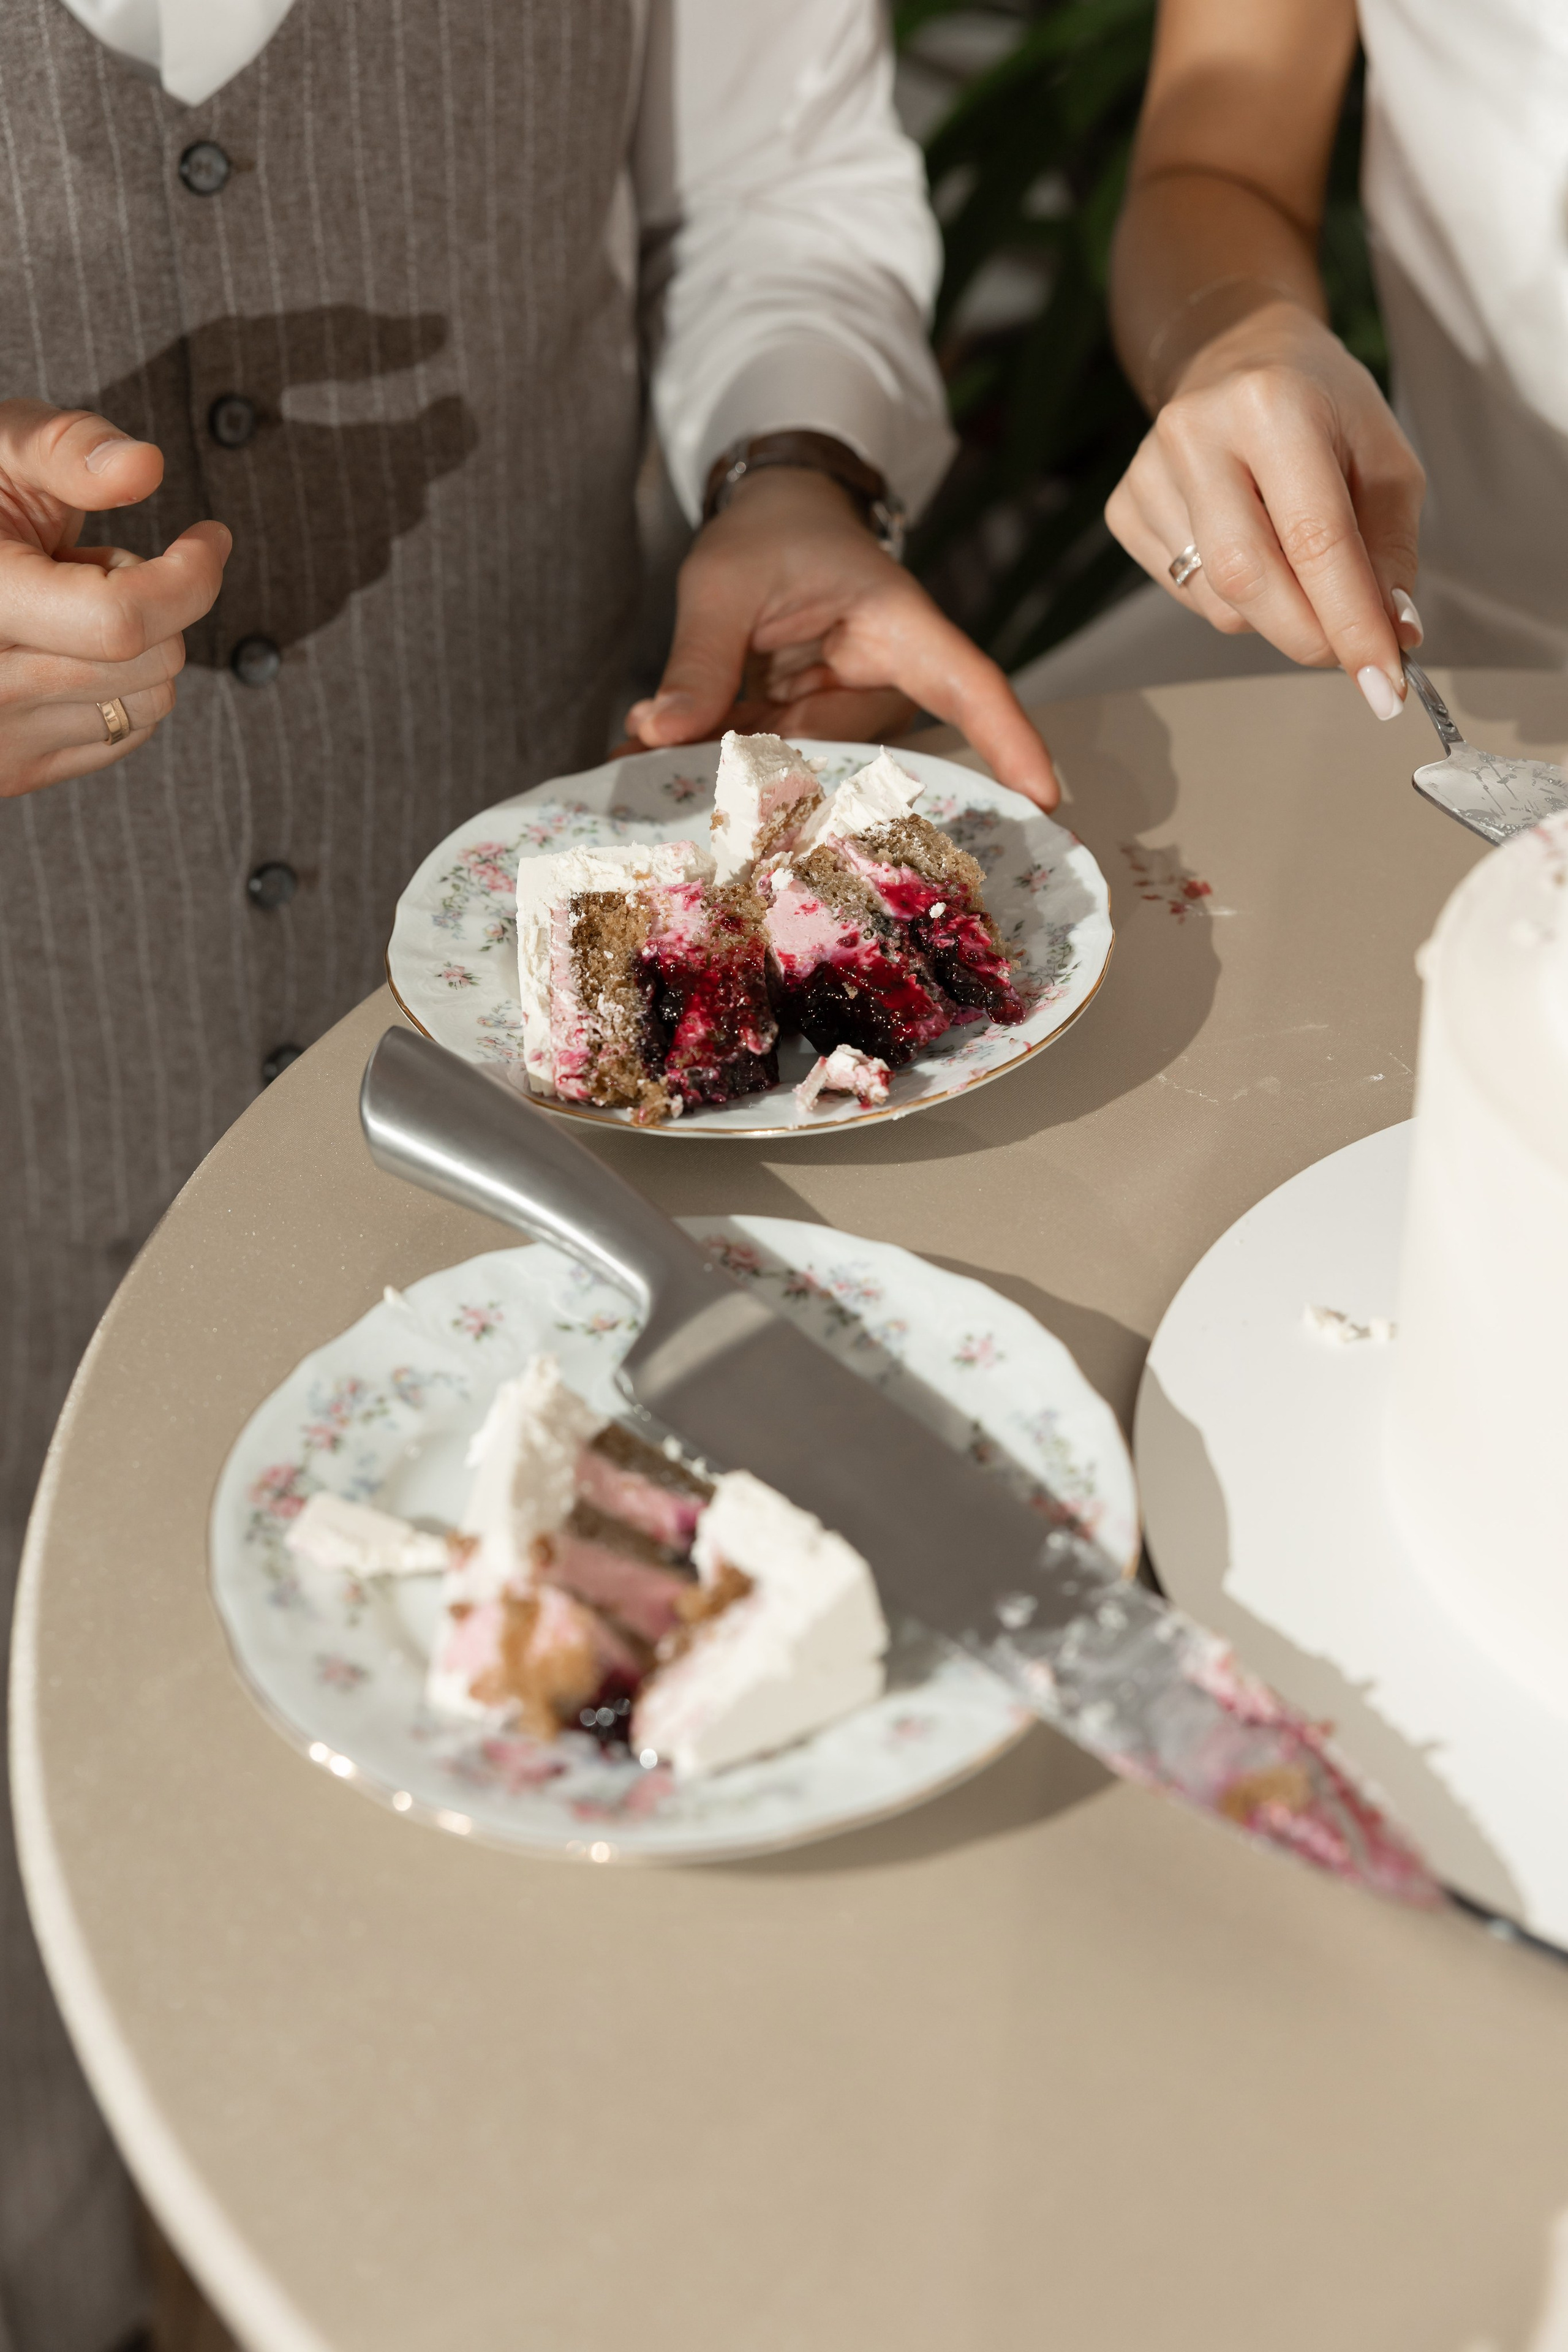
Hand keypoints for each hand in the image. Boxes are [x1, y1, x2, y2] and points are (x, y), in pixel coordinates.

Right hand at [0, 399, 230, 798]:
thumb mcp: (1, 448)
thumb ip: (67, 448)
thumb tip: (144, 466)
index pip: (120, 620)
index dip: (189, 576)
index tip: (210, 535)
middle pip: (152, 660)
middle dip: (153, 599)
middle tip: (88, 563)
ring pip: (150, 703)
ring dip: (137, 647)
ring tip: (66, 604)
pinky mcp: (13, 771)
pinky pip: (127, 733)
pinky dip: (122, 687)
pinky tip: (63, 648)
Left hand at [624, 465, 1059, 808]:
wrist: (770, 521)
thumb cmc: (767, 536)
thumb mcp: (723, 583)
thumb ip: (698, 660)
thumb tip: (656, 732)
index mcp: (897, 628)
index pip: (968, 686)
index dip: (1008, 741)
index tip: (1046, 798)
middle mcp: (887, 686)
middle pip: (856, 764)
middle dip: (771, 788)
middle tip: (682, 787)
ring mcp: (849, 718)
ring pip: (798, 779)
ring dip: (721, 779)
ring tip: (643, 762)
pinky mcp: (811, 737)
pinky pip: (766, 770)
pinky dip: (709, 770)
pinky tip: (651, 765)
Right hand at [1105, 302, 1425, 717]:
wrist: (1236, 353)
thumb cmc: (1318, 403)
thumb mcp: (1384, 457)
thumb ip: (1390, 548)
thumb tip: (1392, 633)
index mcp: (1271, 406)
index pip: (1314, 540)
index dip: (1350, 621)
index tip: (1383, 679)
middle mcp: (1197, 434)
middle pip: (1249, 582)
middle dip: (1308, 635)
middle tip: (1348, 651)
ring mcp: (1148, 473)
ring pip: (1217, 601)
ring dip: (1273, 613)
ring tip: (1296, 564)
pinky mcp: (1124, 507)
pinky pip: (1186, 594)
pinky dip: (1231, 597)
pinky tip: (1247, 545)